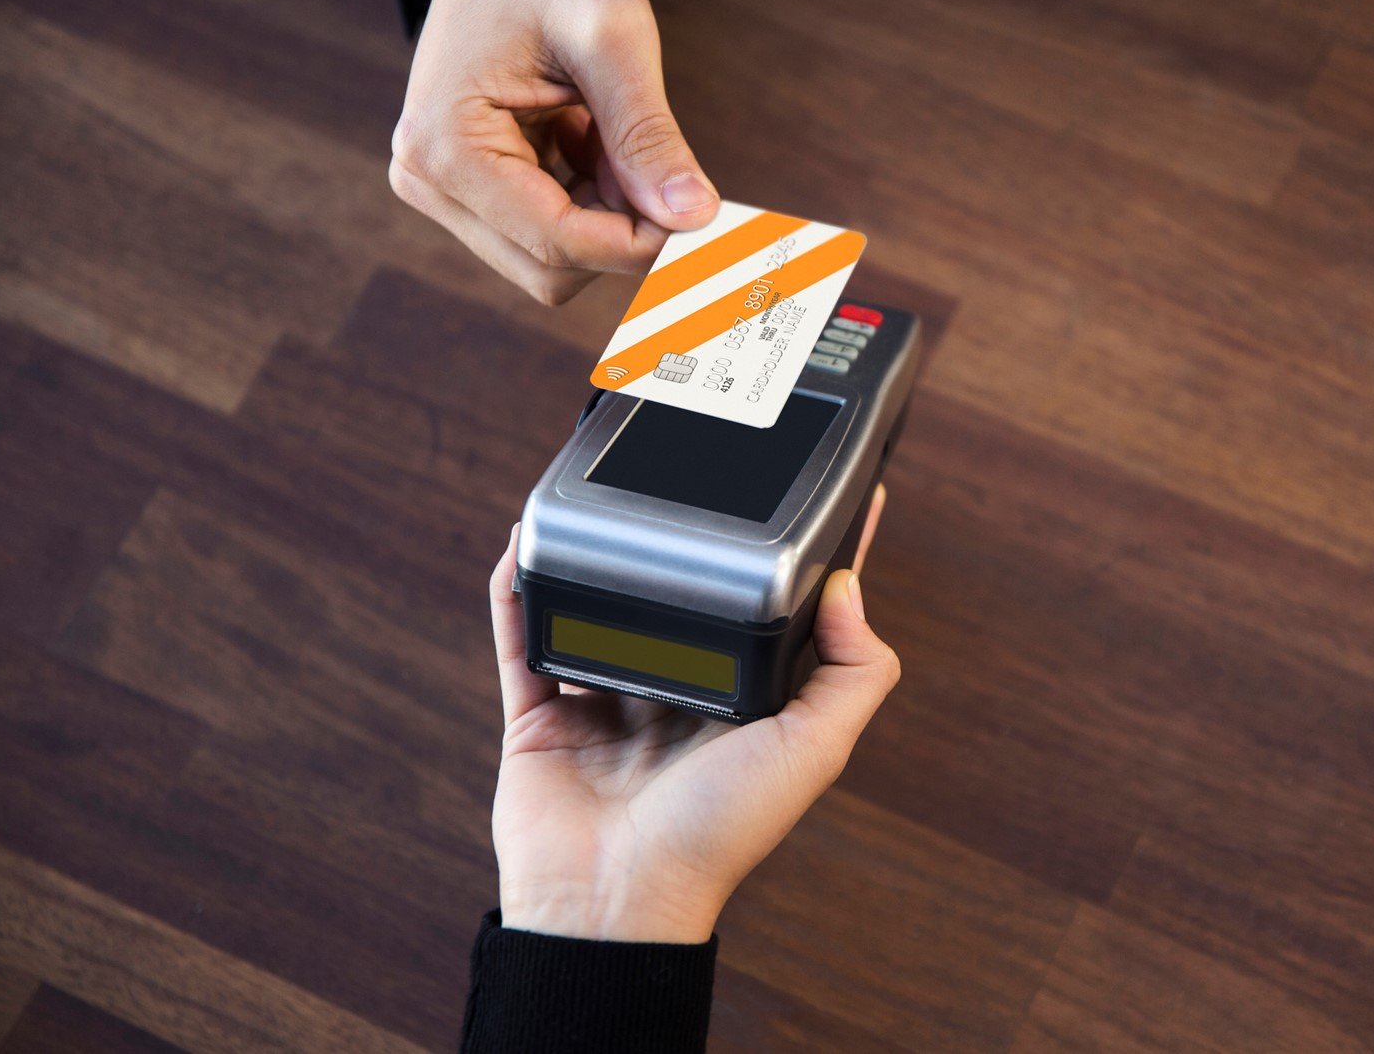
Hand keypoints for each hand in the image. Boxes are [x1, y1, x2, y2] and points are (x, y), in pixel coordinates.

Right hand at [389, 0, 719, 304]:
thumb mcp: (612, 38)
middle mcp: (426, 178)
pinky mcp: (467, 186)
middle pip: (550, 269)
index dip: (640, 243)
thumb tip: (695, 219)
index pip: (559, 245)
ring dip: (607, 211)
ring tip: (613, 130)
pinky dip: (591, 196)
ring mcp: (441, 186)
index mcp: (444, 147)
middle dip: (619, 227)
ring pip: (553, 257)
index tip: (700, 213)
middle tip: (657, 159)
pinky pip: (548, 230)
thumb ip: (649, 135)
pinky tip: (593, 135)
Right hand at [486, 490, 899, 941]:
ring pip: (604, 607)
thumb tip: (848, 584)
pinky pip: (525, 635)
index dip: (798, 558)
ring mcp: (605, 700)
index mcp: (742, 699)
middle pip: (685, 601)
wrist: (614, 898)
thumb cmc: (719, 836)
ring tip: (613, 495)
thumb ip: (852, 673)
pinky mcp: (540, 712)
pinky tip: (529, 537)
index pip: (775, 613)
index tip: (823, 492)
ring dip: (603, 557)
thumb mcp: (813, 752)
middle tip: (697, 476)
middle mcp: (676, 692)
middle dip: (690, 549)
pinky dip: (521, 587)